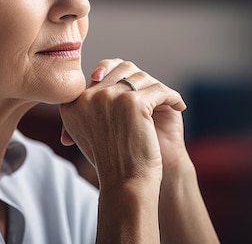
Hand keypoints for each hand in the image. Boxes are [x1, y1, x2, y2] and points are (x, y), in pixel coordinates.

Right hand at [59, 59, 187, 188]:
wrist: (125, 183)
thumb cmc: (111, 158)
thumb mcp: (90, 128)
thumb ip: (91, 102)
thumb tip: (99, 72)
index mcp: (72, 102)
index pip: (102, 70)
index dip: (122, 73)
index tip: (136, 88)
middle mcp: (87, 96)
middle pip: (123, 69)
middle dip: (142, 80)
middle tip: (155, 93)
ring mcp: (109, 97)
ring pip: (142, 78)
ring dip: (158, 89)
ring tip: (168, 101)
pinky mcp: (132, 102)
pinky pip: (159, 89)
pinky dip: (172, 97)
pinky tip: (178, 105)